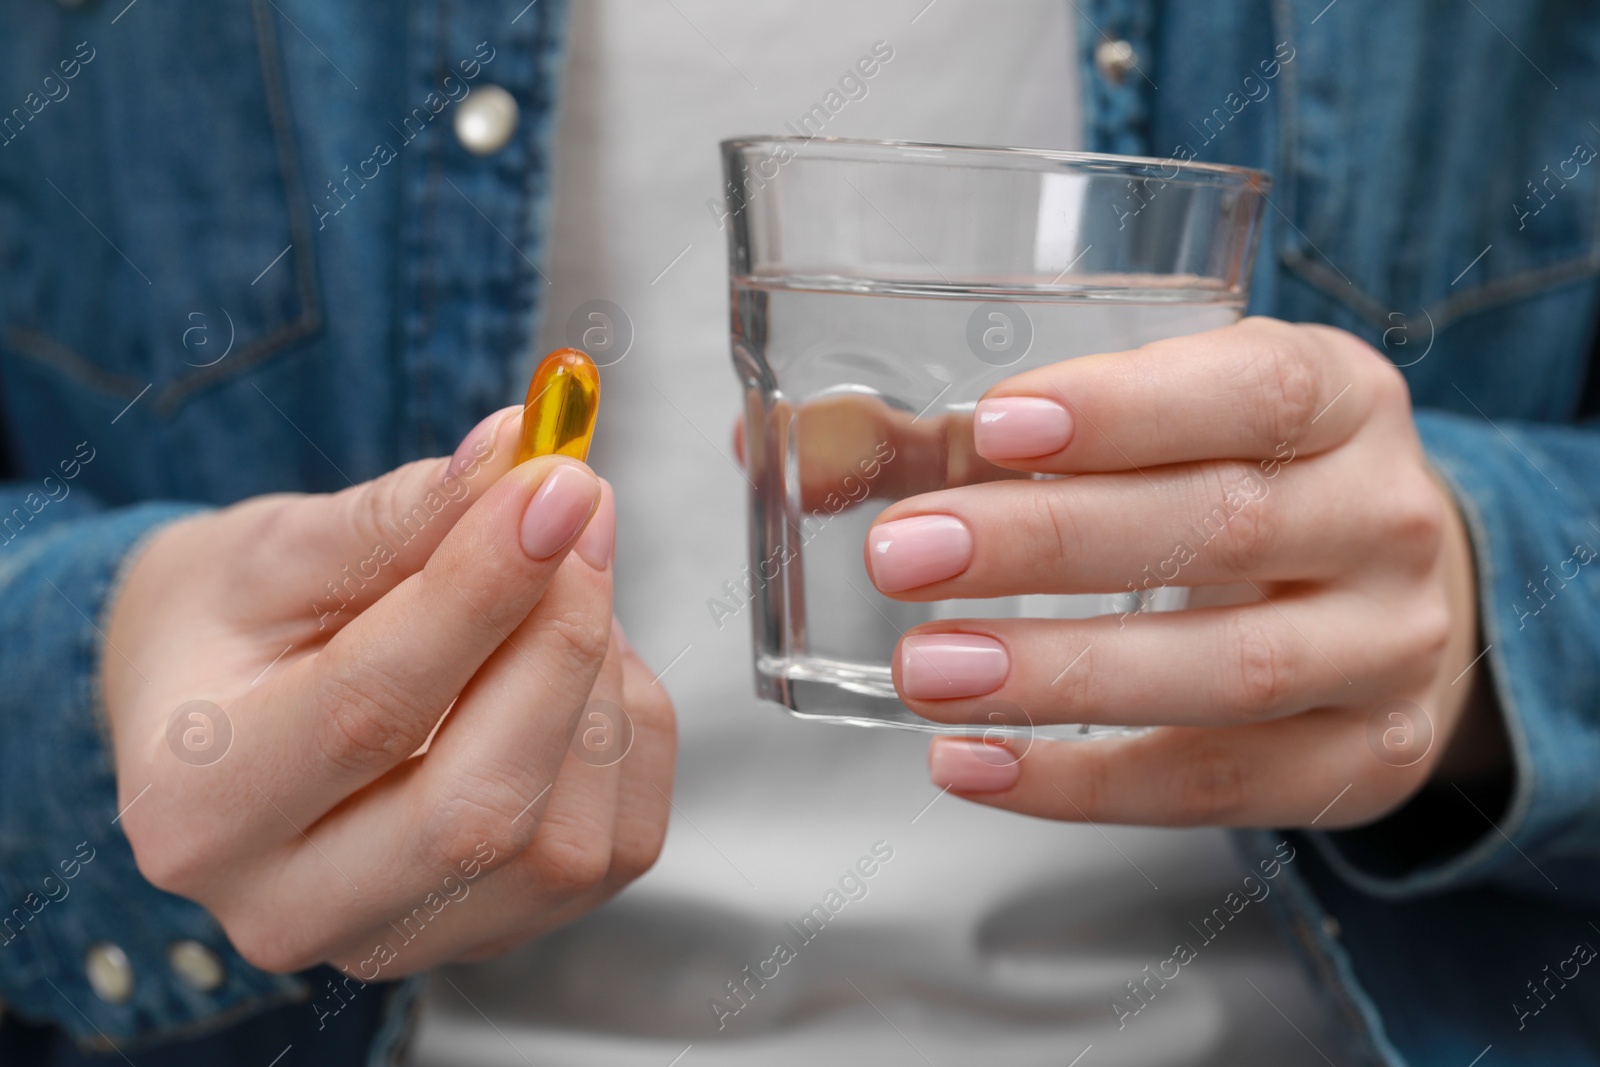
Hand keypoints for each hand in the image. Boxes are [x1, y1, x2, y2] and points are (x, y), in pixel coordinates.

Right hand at [104, 407, 675, 975]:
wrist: (219, 715)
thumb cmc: (232, 625)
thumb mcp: (275, 549)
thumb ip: (397, 516)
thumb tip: (518, 456)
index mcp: (201, 807)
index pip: (372, 708)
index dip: (485, 589)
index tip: (554, 482)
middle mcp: (292, 908)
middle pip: (480, 808)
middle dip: (560, 643)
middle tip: (578, 511)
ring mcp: (405, 941)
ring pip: (567, 842)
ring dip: (601, 679)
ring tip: (561, 580)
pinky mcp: (501, 934)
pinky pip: (620, 844)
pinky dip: (630, 730)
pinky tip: (575, 661)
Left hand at [867, 317, 1502, 827]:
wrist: (1399, 606)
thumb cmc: (1240, 486)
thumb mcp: (1159, 428)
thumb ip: (982, 437)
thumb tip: (801, 447)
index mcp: (1339, 397)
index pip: (1253, 389)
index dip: (1127, 409)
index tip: (994, 426)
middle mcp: (1386, 517)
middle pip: (1223, 527)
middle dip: (1050, 544)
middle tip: (904, 556)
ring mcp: (1387, 650)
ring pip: (1229, 669)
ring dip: (1061, 674)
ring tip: (926, 673)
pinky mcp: (1360, 763)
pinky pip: (1218, 785)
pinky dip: (1084, 782)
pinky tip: (974, 762)